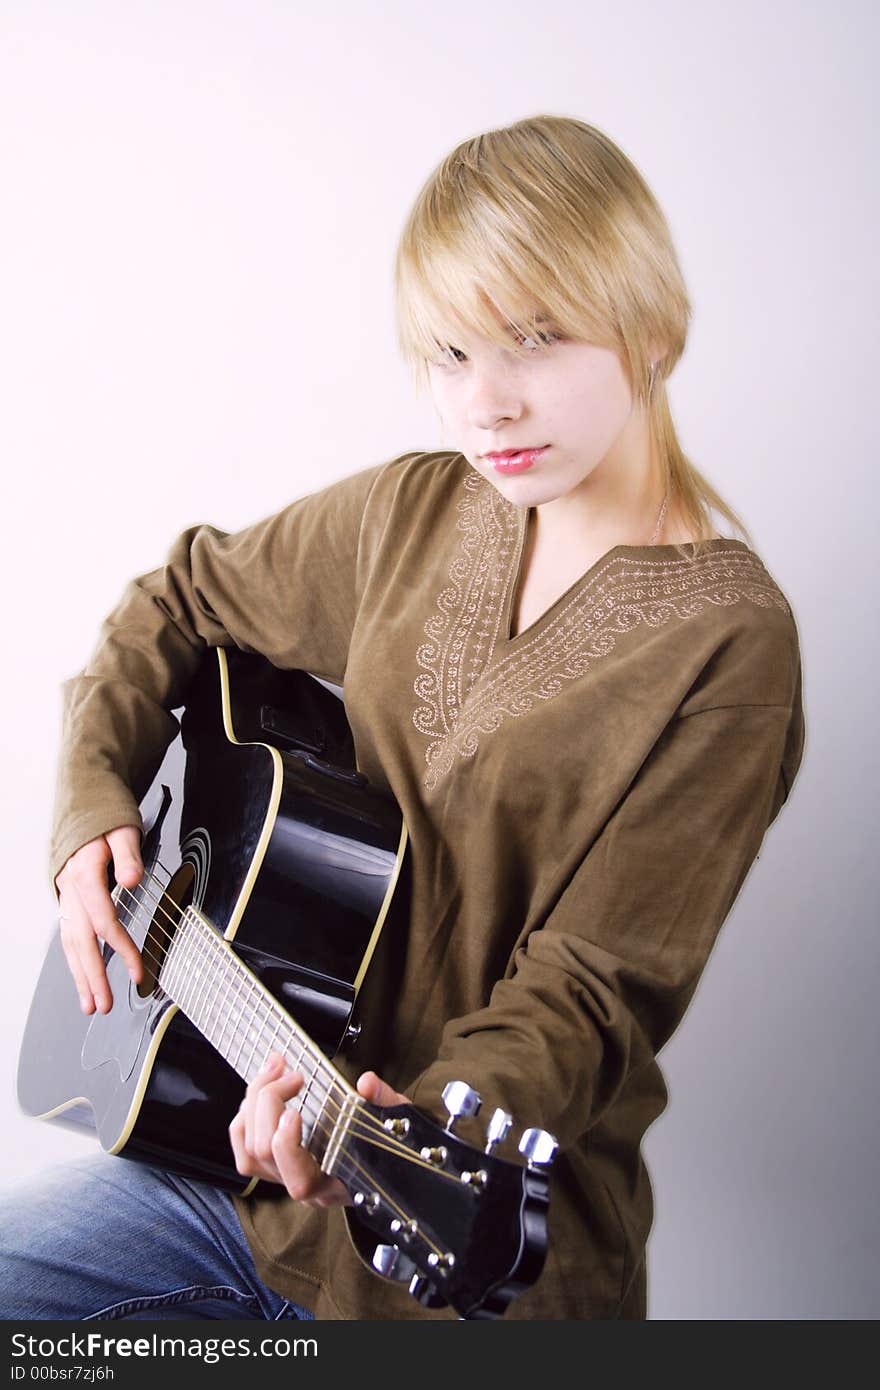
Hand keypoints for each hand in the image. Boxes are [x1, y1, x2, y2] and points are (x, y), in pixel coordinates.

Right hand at [55, 826, 144, 1014]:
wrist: (85, 802)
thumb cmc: (106, 816)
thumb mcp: (123, 828)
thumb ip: (128, 855)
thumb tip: (133, 880)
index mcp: (84, 873)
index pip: (103, 920)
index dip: (121, 947)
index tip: (138, 970)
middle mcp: (71, 889)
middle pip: (81, 940)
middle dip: (93, 976)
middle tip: (104, 1005)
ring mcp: (67, 895)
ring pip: (70, 943)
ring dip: (81, 976)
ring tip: (92, 1004)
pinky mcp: (69, 899)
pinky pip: (70, 935)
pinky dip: (76, 960)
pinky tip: (84, 979)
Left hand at [228, 1054, 408, 1205]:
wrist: (390, 1164)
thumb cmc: (393, 1145)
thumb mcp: (400, 1122)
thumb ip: (385, 1103)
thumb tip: (366, 1084)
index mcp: (339, 1183)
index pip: (301, 1182)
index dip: (288, 1146)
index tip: (294, 1111)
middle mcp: (310, 1188)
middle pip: (266, 1155)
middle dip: (269, 1102)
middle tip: (289, 1070)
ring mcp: (289, 1180)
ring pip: (249, 1155)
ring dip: (253, 1106)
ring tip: (272, 1072)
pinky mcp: (277, 1169)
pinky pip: (245, 1153)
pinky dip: (244, 1120)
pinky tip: (260, 1094)